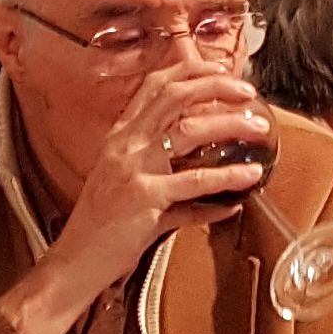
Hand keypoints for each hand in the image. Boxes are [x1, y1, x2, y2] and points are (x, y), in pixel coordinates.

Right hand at [0, 59, 272, 333]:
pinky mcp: (145, 197)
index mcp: (120, 137)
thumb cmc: (103, 230)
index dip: (190, 70)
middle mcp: (125, 145)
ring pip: (191, 129)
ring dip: (231, 124)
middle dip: (217, 84)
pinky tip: (248, 179)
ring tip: (258, 127)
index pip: (155, 86)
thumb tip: (221, 200)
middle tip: (248, 90)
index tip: (221, 70)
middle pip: (175, 95)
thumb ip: (178, 193)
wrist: (74, 262)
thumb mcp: (137, 197)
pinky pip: (196, 181)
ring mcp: (133, 168)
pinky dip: (228, 178)